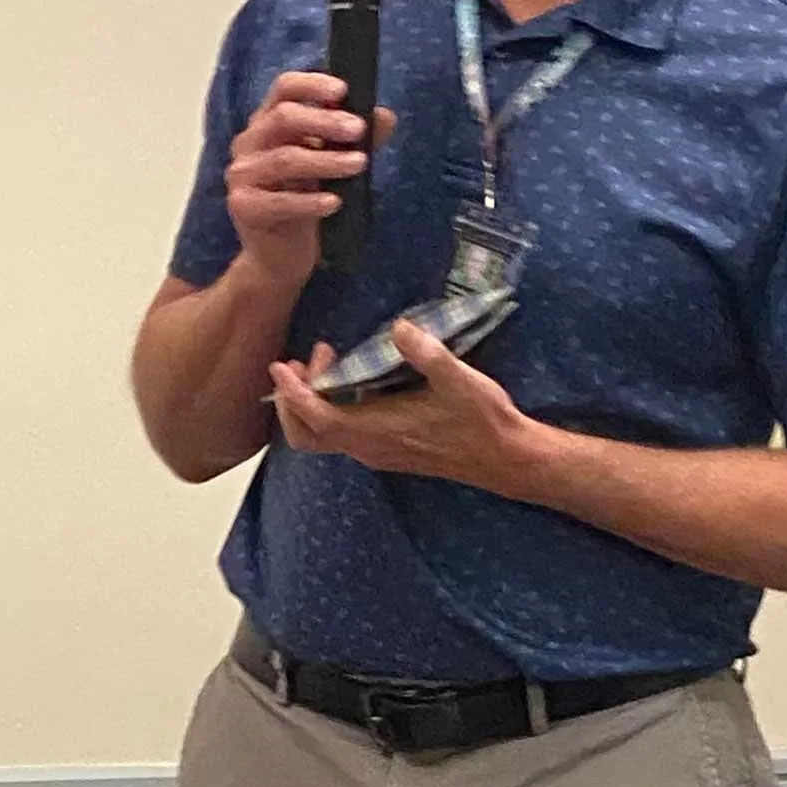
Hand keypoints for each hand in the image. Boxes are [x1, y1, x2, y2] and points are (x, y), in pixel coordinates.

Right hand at [226, 72, 397, 289]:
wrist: (280, 256)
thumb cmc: (306, 202)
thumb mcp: (333, 166)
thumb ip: (354, 141)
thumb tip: (384, 116)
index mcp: (267, 123)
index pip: (283, 89)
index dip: (312, 84)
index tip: (344, 90)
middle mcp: (248, 144)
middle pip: (283, 119)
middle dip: (325, 121)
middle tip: (359, 130)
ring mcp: (242, 176)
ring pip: (285, 159)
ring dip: (326, 160)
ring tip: (359, 164)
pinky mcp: (243, 207)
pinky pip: (280, 201)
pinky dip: (311, 201)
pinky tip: (335, 202)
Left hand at [266, 321, 534, 495]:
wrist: (506, 458)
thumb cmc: (482, 420)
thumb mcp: (460, 380)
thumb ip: (428, 354)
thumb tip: (400, 328)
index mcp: (376, 432)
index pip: (316, 418)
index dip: (293, 393)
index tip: (280, 365)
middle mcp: (368, 448)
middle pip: (305, 435)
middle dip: (293, 400)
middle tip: (304, 361)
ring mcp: (375, 451)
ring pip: (321, 436)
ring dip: (310, 403)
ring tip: (325, 363)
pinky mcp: (385, 449)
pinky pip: (340, 433)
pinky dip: (329, 409)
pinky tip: (350, 379)